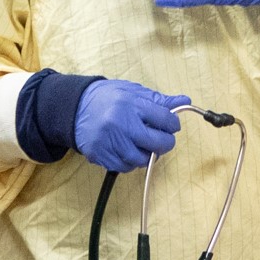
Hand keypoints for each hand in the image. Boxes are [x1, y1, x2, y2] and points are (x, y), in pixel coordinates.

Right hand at [72, 79, 189, 173]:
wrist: (74, 107)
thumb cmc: (106, 98)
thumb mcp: (133, 91)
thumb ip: (159, 99)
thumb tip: (184, 101)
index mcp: (130, 104)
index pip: (165, 119)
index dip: (172, 124)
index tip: (170, 124)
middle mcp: (120, 124)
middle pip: (158, 143)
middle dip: (165, 142)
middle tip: (161, 139)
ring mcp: (110, 142)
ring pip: (142, 159)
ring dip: (148, 155)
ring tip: (143, 145)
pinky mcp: (100, 155)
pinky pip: (125, 167)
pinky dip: (131, 162)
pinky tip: (128, 150)